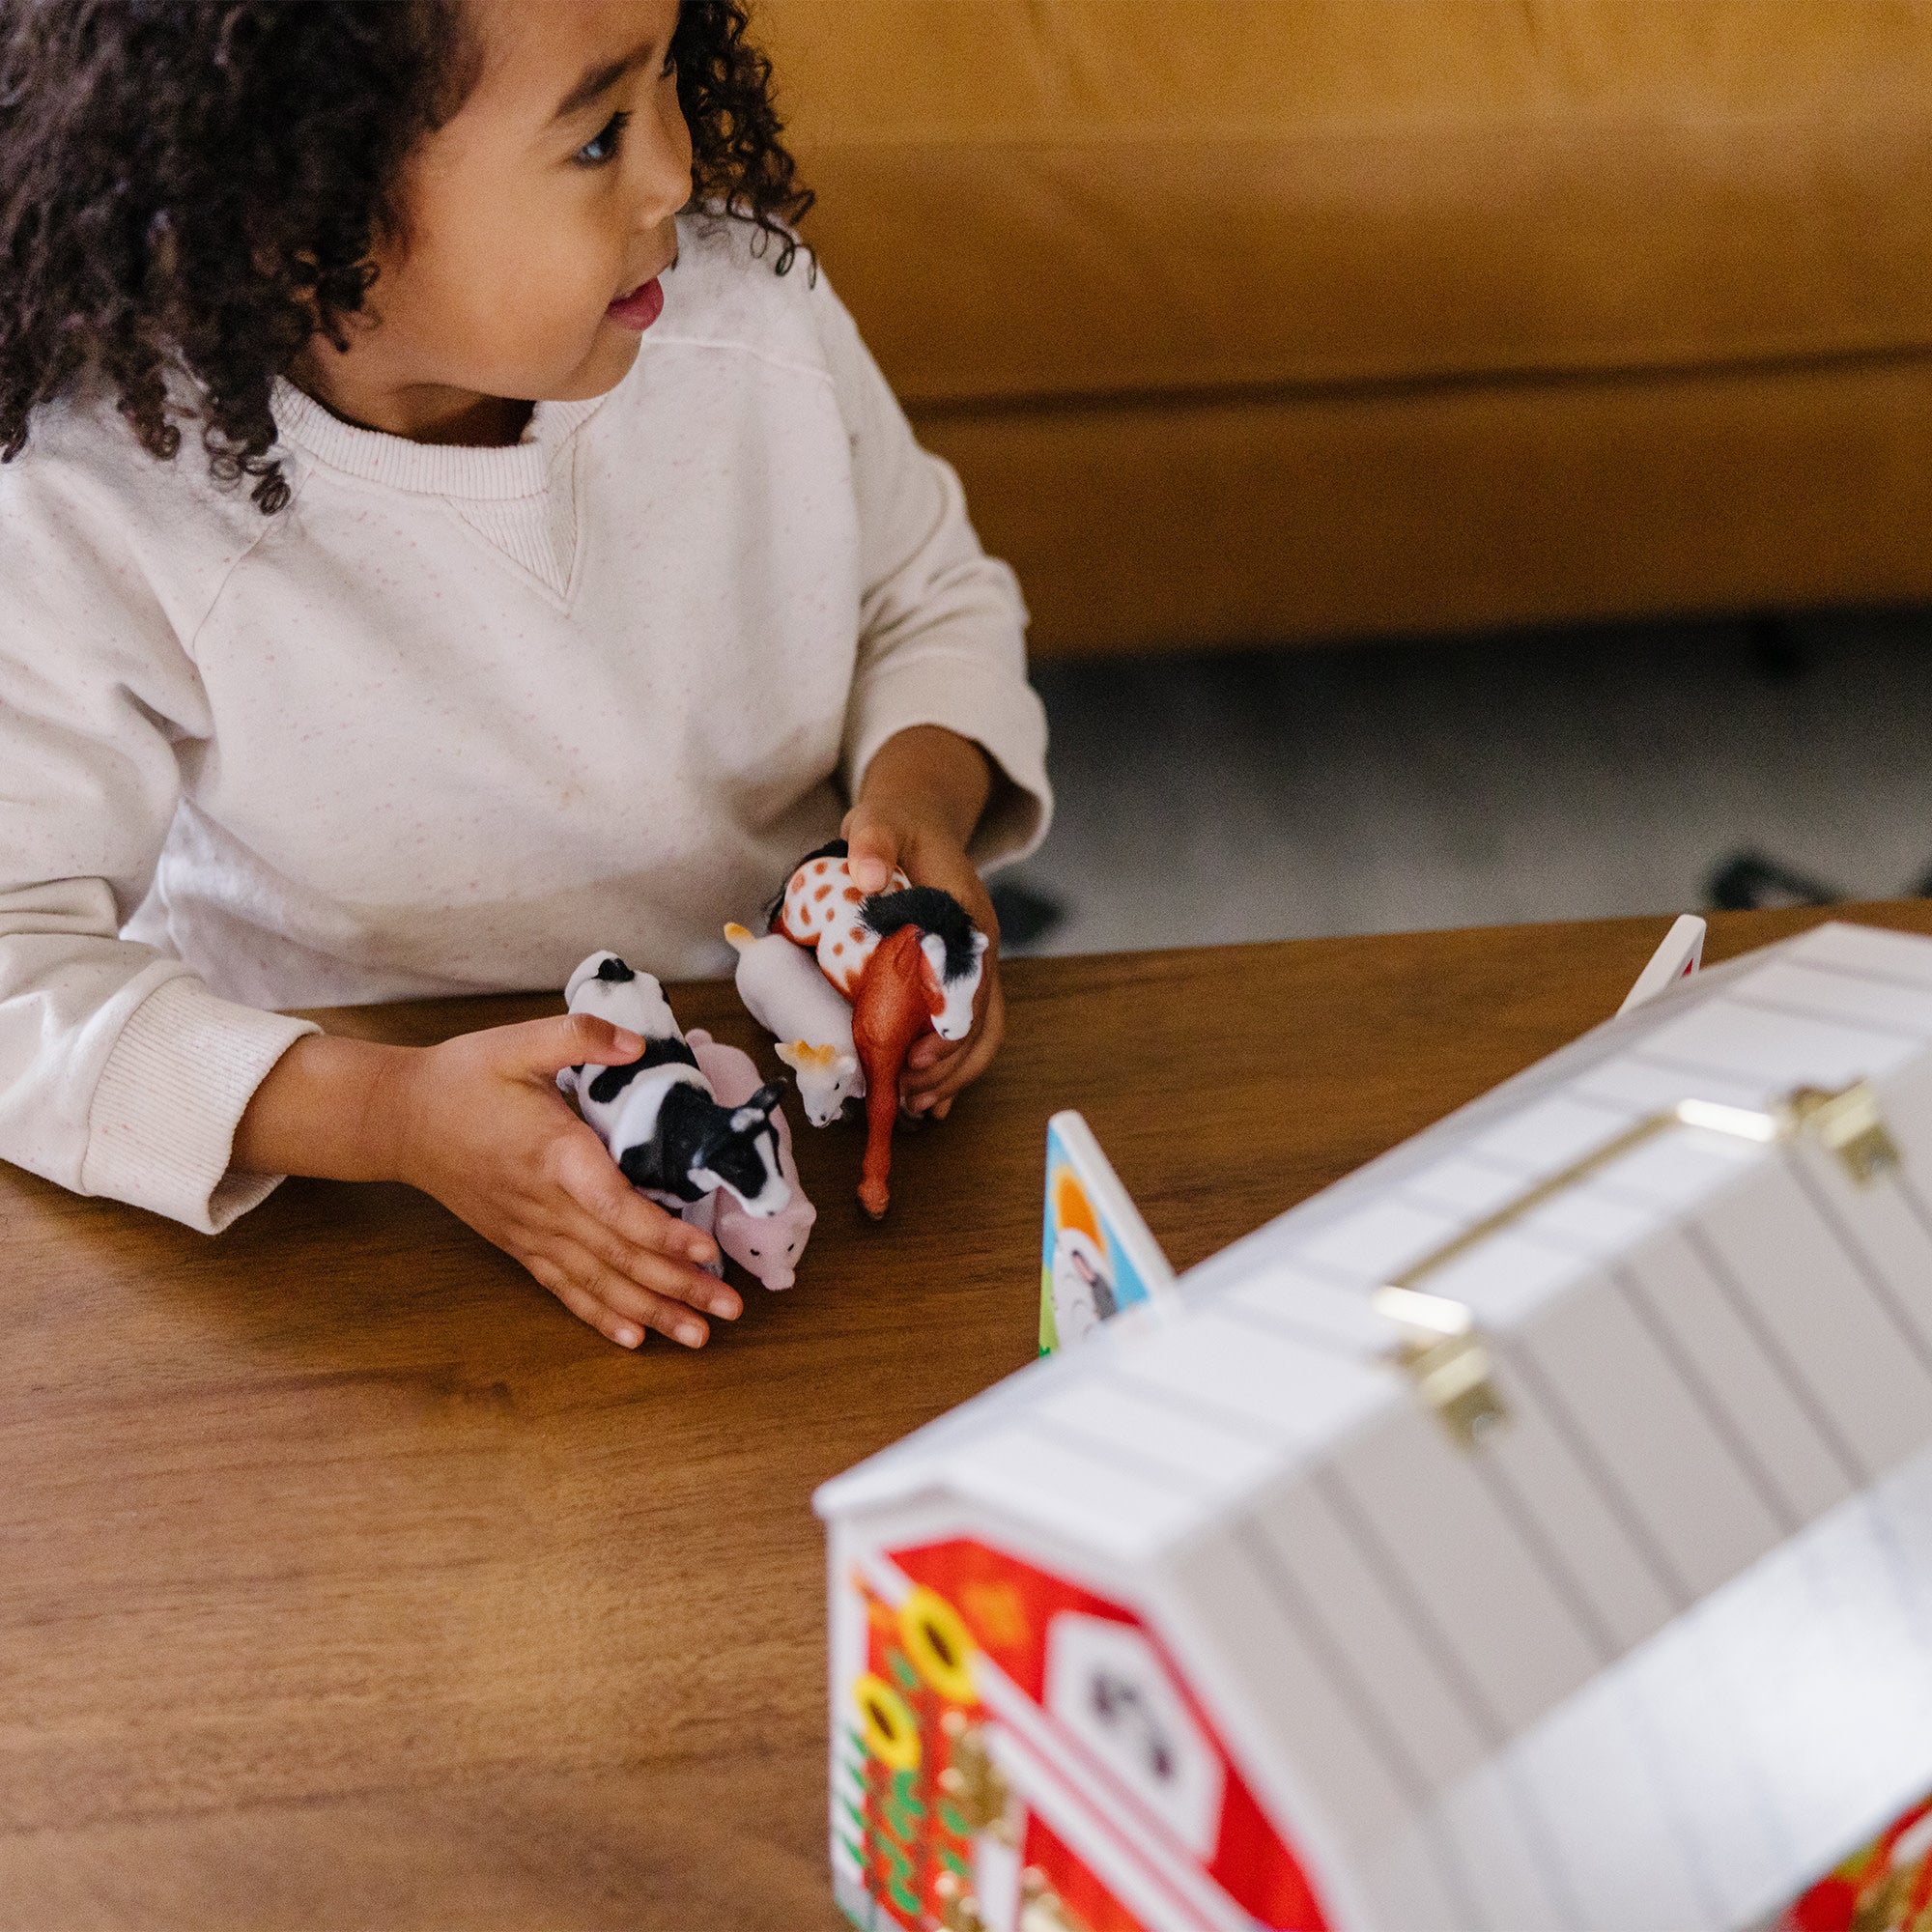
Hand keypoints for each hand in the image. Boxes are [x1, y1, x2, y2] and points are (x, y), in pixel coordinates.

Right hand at [234, 1014, 737, 1349]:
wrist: (400, 1119)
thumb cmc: (464, 1078)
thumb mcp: (519, 1042)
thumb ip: (579, 1036)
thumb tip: (635, 1042)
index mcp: (555, 1155)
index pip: (614, 1206)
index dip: (661, 1234)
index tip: (706, 1250)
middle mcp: (546, 1205)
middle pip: (618, 1257)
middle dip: (678, 1285)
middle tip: (729, 1309)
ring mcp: (531, 1232)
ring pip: (598, 1283)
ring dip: (651, 1312)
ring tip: (697, 1338)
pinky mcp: (519, 1244)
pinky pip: (564, 1288)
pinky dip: (601, 1316)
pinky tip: (635, 1338)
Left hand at [842, 725, 1002, 1119]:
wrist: (918, 815)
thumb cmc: (897, 822)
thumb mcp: (879, 818)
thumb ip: (874, 839)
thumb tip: (869, 870)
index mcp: (967, 915)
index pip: (968, 984)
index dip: (947, 1028)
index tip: (915, 1060)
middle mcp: (979, 945)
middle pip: (981, 1018)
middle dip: (951, 1065)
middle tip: (911, 1097)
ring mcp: (973, 963)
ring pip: (981, 1030)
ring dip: (954, 1073)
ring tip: (918, 1106)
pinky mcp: (957, 974)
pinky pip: (967, 1027)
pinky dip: (952, 1064)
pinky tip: (929, 1096)